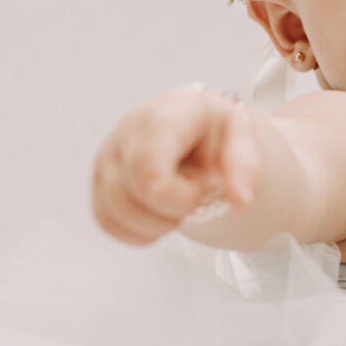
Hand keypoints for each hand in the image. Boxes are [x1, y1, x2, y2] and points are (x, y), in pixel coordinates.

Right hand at [92, 86, 263, 244]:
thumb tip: (241, 201)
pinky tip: (159, 212)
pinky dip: (138, 231)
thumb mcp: (243, 139)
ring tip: (178, 201)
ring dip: (157, 223)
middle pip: (136, 194)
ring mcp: (108, 157)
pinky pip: (107, 222)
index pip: (150, 162)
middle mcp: (128, 132)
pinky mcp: (99, 183)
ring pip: (117, 213)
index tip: (202, 186)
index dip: (174, 193)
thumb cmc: (215, 133)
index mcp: (168, 114)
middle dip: (175, 209)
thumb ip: (246, 167)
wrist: (195, 132)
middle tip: (196, 193)